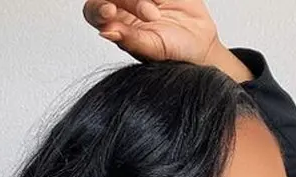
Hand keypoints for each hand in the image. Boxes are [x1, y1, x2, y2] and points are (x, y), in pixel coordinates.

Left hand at [82, 0, 252, 81]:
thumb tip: (106, 32)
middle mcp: (123, 6)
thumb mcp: (154, 49)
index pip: (94, 11)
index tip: (109, 11)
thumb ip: (131, 40)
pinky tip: (161, 1)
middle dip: (128, 2)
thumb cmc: (176, 53)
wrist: (202, 44)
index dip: (97, 8)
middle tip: (150, 14)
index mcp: (116, 25)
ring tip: (156, 13)